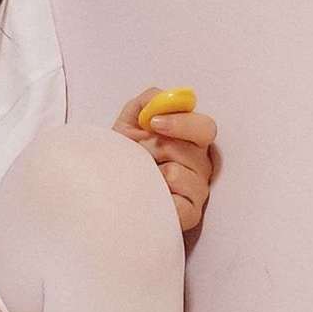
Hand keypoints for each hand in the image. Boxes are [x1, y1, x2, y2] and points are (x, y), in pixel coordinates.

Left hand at [112, 87, 216, 232]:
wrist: (108, 198)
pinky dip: (159, 200)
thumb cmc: (123, 162)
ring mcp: (197, 191)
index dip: (181, 122)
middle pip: (191, 150)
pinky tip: (149, 199)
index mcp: (191, 142)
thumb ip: (146, 104)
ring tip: (140, 181)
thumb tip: (162, 97)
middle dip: (157, 149)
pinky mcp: (189, 215)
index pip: (204, 128)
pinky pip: (180, 204)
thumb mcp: (127, 127)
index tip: (153, 123)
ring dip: (151, 176)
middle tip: (140, 156)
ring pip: (178, 175)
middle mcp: (199, 165)